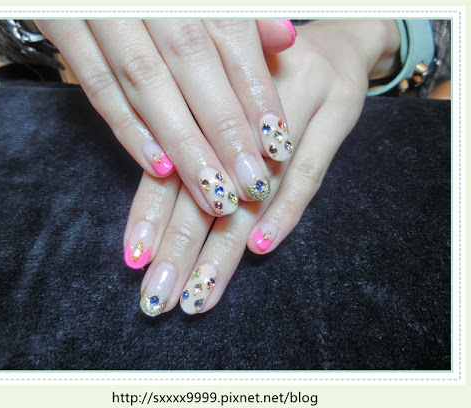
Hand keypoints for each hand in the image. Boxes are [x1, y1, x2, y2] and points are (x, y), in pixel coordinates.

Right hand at [35, 19, 297, 219]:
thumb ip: (238, 12)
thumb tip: (284, 38)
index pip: (231, 35)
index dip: (255, 91)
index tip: (276, 144)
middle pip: (192, 62)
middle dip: (224, 129)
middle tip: (251, 184)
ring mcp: (99, 7)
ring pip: (145, 82)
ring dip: (182, 142)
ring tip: (213, 191)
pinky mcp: (61, 24)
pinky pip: (96, 85)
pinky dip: (129, 129)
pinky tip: (159, 168)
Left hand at [122, 20, 400, 314]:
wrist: (337, 41)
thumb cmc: (266, 81)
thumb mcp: (226, 103)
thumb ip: (197, 144)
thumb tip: (163, 199)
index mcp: (204, 92)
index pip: (171, 164)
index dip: (151, 213)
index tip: (135, 261)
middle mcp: (244, 99)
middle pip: (207, 186)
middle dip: (180, 248)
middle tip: (159, 299)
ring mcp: (296, 101)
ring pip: (255, 189)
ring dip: (226, 247)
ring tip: (201, 294)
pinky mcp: (338, 112)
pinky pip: (310, 172)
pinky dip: (286, 212)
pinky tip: (262, 248)